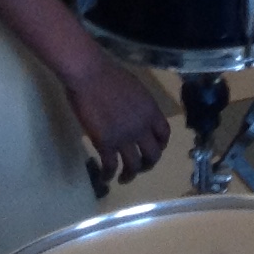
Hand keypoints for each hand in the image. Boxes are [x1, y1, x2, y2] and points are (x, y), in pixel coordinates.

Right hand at [68, 52, 169, 192]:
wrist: (90, 75)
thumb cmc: (109, 75)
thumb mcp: (135, 89)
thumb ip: (141, 106)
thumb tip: (138, 116)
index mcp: (151, 111)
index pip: (164, 134)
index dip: (161, 145)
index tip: (154, 149)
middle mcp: (142, 127)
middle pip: (153, 155)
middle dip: (147, 165)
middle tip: (140, 168)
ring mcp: (124, 137)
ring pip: (133, 165)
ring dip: (129, 175)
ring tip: (123, 179)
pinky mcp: (105, 143)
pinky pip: (110, 166)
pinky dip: (108, 175)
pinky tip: (105, 177)